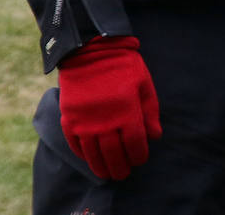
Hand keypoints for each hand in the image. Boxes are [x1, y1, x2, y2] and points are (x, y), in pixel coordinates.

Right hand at [57, 36, 161, 179]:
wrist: (90, 50)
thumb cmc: (123, 66)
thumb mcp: (144, 84)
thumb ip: (150, 112)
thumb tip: (155, 137)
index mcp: (127, 111)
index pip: (135, 144)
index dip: (138, 155)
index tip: (140, 159)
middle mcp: (105, 121)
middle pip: (113, 154)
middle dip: (120, 167)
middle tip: (123, 174)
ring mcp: (85, 122)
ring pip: (93, 154)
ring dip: (101, 167)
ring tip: (107, 174)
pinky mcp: (69, 119)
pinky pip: (75, 144)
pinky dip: (83, 155)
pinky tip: (90, 158)